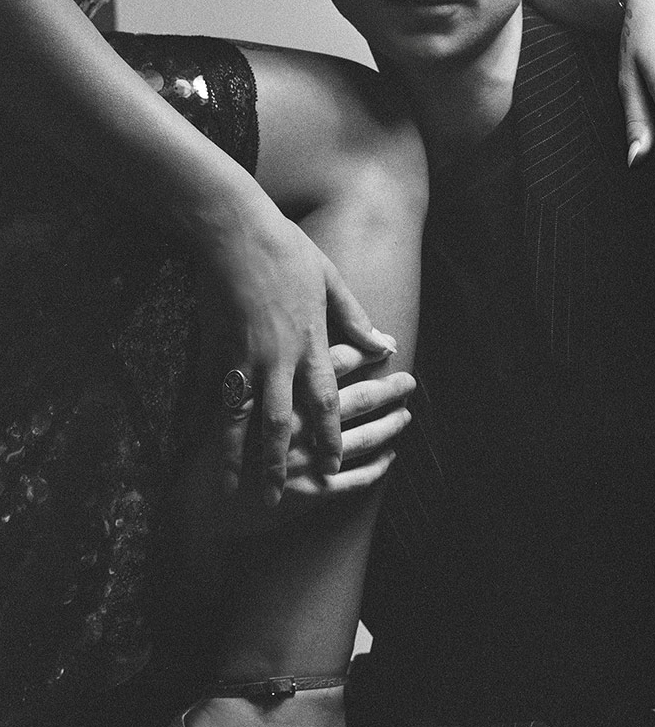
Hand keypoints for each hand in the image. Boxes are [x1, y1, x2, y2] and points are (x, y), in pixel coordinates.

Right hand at [205, 205, 397, 507]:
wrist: (234, 230)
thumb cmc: (287, 251)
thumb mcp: (331, 282)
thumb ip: (355, 320)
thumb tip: (384, 345)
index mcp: (310, 341)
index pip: (325, 402)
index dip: (331, 438)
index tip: (335, 467)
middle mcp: (277, 357)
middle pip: (283, 422)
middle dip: (283, 464)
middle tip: (281, 497)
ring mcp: (242, 355)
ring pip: (242, 419)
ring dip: (240, 458)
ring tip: (235, 489)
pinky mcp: (213, 347)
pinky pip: (211, 395)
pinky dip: (205, 425)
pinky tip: (198, 450)